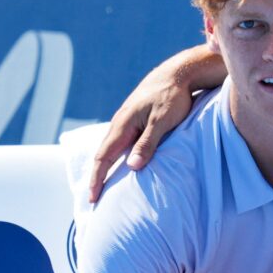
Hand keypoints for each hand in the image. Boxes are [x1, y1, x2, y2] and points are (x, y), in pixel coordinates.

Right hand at [89, 66, 194, 202]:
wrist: (178, 73)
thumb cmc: (172, 97)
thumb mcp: (163, 121)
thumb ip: (148, 143)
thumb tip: (131, 166)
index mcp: (123, 124)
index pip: (104, 157)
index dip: (97, 179)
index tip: (93, 198)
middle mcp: (120, 123)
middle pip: (104, 154)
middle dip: (98, 177)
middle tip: (94, 199)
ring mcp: (127, 121)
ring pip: (112, 148)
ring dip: (106, 167)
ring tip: (104, 185)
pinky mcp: (137, 119)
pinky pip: (122, 142)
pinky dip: (117, 156)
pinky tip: (122, 164)